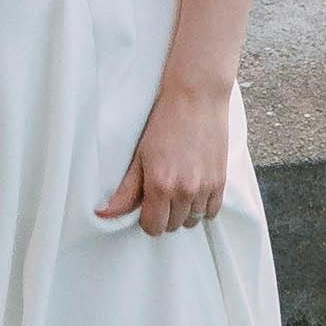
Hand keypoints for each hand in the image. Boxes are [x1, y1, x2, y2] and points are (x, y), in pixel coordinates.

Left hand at [95, 75, 231, 235]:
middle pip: (172, 226)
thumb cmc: (164, 122)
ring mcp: (205, 187)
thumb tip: (103, 215)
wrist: (196, 98)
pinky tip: (194, 189)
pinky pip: (211, 212)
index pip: (153, 227)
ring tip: (178, 188)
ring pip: (192, 221)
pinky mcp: (221, 181)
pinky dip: (202, 206)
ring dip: (183, 211)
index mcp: (160, 185)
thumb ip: (125, 190)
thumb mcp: (139, 156)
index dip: (147, 219)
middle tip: (161, 192)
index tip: (146, 205)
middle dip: (164, 215)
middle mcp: (184, 191)